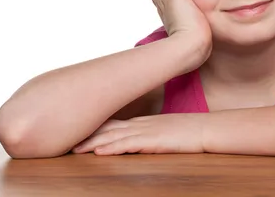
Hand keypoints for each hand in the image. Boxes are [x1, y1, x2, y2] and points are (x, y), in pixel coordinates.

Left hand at [71, 114, 205, 154]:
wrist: (208, 128)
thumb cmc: (190, 132)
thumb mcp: (165, 132)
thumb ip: (150, 135)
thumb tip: (138, 143)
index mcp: (143, 122)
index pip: (113, 124)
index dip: (95, 128)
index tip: (78, 133)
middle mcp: (141, 124)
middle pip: (108, 128)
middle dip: (87, 135)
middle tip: (67, 142)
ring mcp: (146, 131)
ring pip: (113, 136)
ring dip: (93, 143)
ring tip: (75, 149)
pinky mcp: (153, 140)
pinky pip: (128, 144)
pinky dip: (112, 147)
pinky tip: (99, 152)